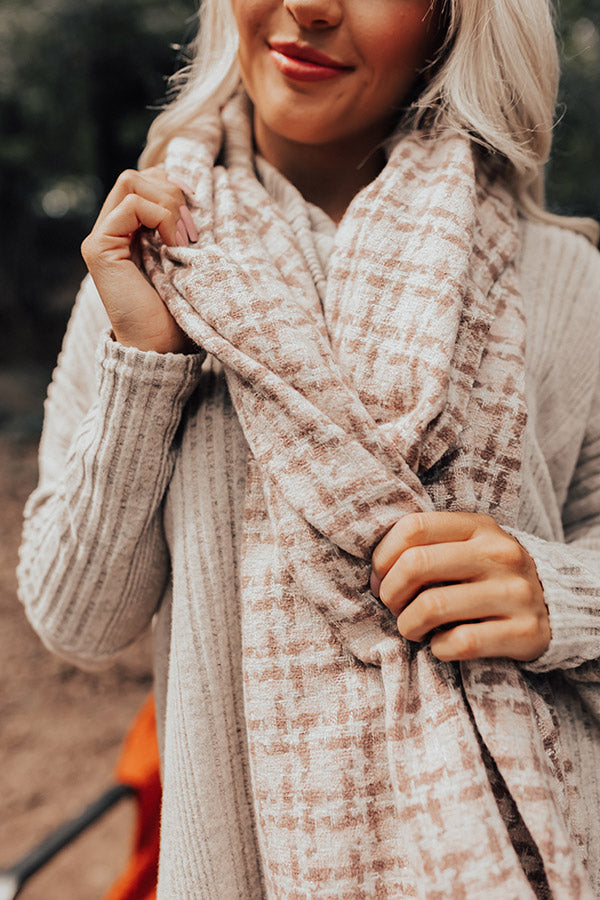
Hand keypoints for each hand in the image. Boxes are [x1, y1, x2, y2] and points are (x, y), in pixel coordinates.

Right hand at [81, 167, 197, 353]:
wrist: (162, 346)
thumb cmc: (179, 311)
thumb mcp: (186, 259)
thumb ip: (180, 226)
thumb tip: (196, 190)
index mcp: (130, 232)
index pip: (145, 181)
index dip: (173, 184)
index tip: (198, 207)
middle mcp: (111, 231)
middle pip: (137, 176)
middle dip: (172, 192)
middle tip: (192, 228)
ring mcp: (102, 238)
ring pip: (131, 181)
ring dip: (168, 203)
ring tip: (184, 238)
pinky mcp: (99, 248)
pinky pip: (131, 206)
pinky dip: (160, 217)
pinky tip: (174, 245)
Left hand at [370, 512, 550, 661]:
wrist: (554, 605)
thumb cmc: (489, 577)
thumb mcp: (466, 547)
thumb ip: (426, 548)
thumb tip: (375, 576)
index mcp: (479, 526)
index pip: (412, 527)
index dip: (383, 556)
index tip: (379, 578)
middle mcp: (498, 554)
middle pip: (416, 565)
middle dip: (390, 592)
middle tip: (392, 606)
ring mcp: (514, 592)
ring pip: (432, 606)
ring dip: (408, 624)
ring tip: (413, 628)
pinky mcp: (524, 631)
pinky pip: (460, 643)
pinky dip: (439, 648)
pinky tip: (441, 644)